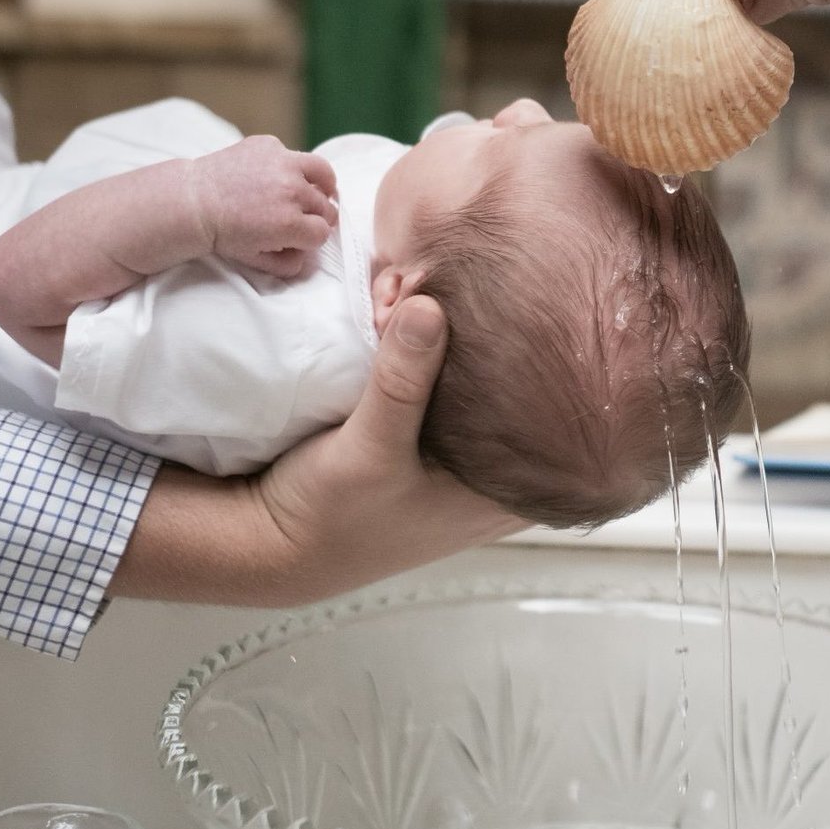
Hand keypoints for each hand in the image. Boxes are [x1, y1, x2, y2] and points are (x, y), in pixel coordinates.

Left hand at [191, 136, 337, 277]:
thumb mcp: (256, 260)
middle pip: (325, 207)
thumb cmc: (223, 233)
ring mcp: (282, 163)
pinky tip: (275, 175)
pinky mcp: (270, 145)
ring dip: (321, 186)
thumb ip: (288, 264)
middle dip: (316, 216)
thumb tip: (307, 255)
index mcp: (290, 224)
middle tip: (303, 218)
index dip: (313, 238)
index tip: (302, 237)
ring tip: (315, 190)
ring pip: (323, 173)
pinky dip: (289, 166)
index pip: (323, 233)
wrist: (193, 202)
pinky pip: (293, 155)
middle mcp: (292, 191)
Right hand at [256, 295, 525, 598]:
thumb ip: (403, 383)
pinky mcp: (425, 433)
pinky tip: (407, 311)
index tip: (525, 307)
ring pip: (474, 377)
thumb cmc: (334, 517)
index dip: (545, 360)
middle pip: (516, 386)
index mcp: (508, 491)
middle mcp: (495, 471)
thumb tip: (430, 306)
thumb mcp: (371, 450)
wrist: (273, 542)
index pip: (555, 414)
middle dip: (490, 334)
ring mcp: (461, 453)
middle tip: (466, 287)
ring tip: (428, 289)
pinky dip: (424, 347)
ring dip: (451, 335)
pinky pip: (439, 378)